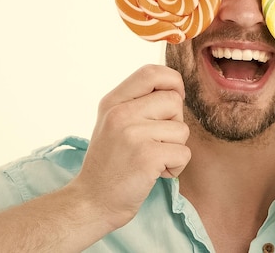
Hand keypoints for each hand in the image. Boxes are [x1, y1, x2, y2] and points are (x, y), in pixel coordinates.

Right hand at [68, 65, 190, 229]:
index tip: (174, 99)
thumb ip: (138, 102)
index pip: (151, 72)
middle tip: (156, 142)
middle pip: (174, 100)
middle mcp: (120, 113)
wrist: (91, 202)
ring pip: (182, 129)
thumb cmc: (110, 163)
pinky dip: (175, 167)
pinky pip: (183, 153)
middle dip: (175, 123)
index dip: (172, 81)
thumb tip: (175, 88)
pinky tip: (154, 173)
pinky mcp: (147, 156)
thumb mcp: (114, 123)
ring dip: (175, 149)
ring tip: (151, 160)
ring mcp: (132, 134)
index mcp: (113, 101)